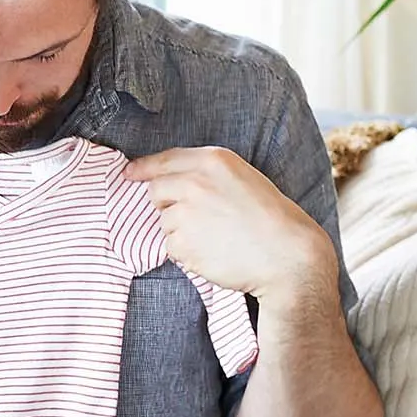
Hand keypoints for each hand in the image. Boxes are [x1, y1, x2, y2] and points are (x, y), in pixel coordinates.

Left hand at [123, 147, 335, 301]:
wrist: (286, 256)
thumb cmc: (271, 219)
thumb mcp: (242, 178)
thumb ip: (206, 174)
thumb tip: (172, 180)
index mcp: (212, 160)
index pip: (164, 160)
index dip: (144, 168)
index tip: (130, 173)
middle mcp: (193, 182)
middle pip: (156, 191)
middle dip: (168, 204)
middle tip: (199, 218)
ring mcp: (185, 213)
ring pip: (164, 222)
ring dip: (181, 231)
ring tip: (215, 237)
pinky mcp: (181, 243)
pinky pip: (171, 247)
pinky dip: (186, 252)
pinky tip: (212, 252)